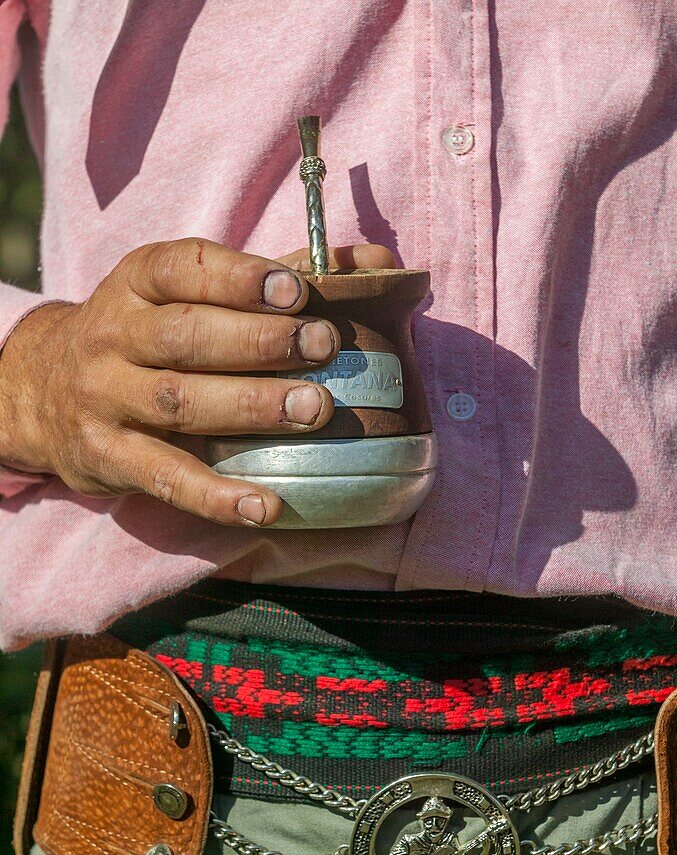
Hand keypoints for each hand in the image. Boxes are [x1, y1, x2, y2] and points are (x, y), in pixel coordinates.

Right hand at [0, 239, 393, 524]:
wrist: (45, 390)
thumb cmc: (146, 337)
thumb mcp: (183, 295)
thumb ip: (271, 280)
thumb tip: (370, 266)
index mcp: (136, 283)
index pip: (182, 269)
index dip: (239, 278)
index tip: (294, 290)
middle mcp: (112, 336)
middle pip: (186, 337)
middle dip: (258, 342)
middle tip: (323, 347)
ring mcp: (105, 399)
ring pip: (180, 402)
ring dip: (250, 407)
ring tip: (314, 410)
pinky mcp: (107, 458)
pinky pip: (167, 479)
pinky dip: (217, 496)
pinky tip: (267, 505)